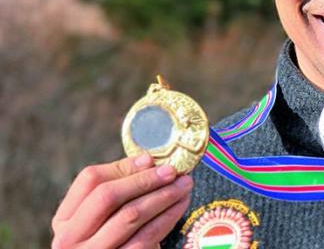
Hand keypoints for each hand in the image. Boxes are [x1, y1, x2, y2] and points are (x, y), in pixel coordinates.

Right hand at [52, 154, 192, 248]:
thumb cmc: (112, 241)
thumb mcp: (103, 219)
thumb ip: (118, 191)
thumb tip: (148, 160)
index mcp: (64, 220)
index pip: (89, 180)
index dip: (122, 166)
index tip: (150, 159)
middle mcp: (70, 238)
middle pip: (108, 196)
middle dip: (145, 179)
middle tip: (172, 170)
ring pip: (131, 215)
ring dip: (163, 195)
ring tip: (184, 184)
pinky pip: (147, 236)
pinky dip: (168, 217)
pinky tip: (180, 205)